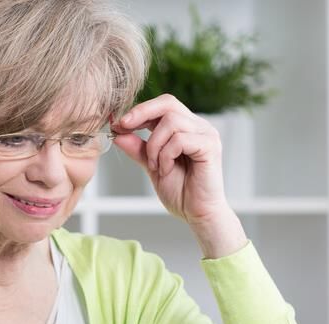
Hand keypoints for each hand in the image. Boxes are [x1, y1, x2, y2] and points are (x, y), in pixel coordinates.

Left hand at [111, 93, 229, 224]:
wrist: (197, 214)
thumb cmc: (181, 192)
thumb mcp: (152, 166)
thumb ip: (138, 149)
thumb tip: (118, 132)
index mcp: (186, 127)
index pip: (163, 105)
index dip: (140, 110)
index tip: (118, 123)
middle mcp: (198, 126)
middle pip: (168, 103)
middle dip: (141, 113)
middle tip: (124, 127)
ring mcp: (206, 134)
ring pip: (171, 122)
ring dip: (154, 145)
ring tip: (155, 166)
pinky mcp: (210, 146)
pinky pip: (180, 140)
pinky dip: (166, 155)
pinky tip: (166, 170)